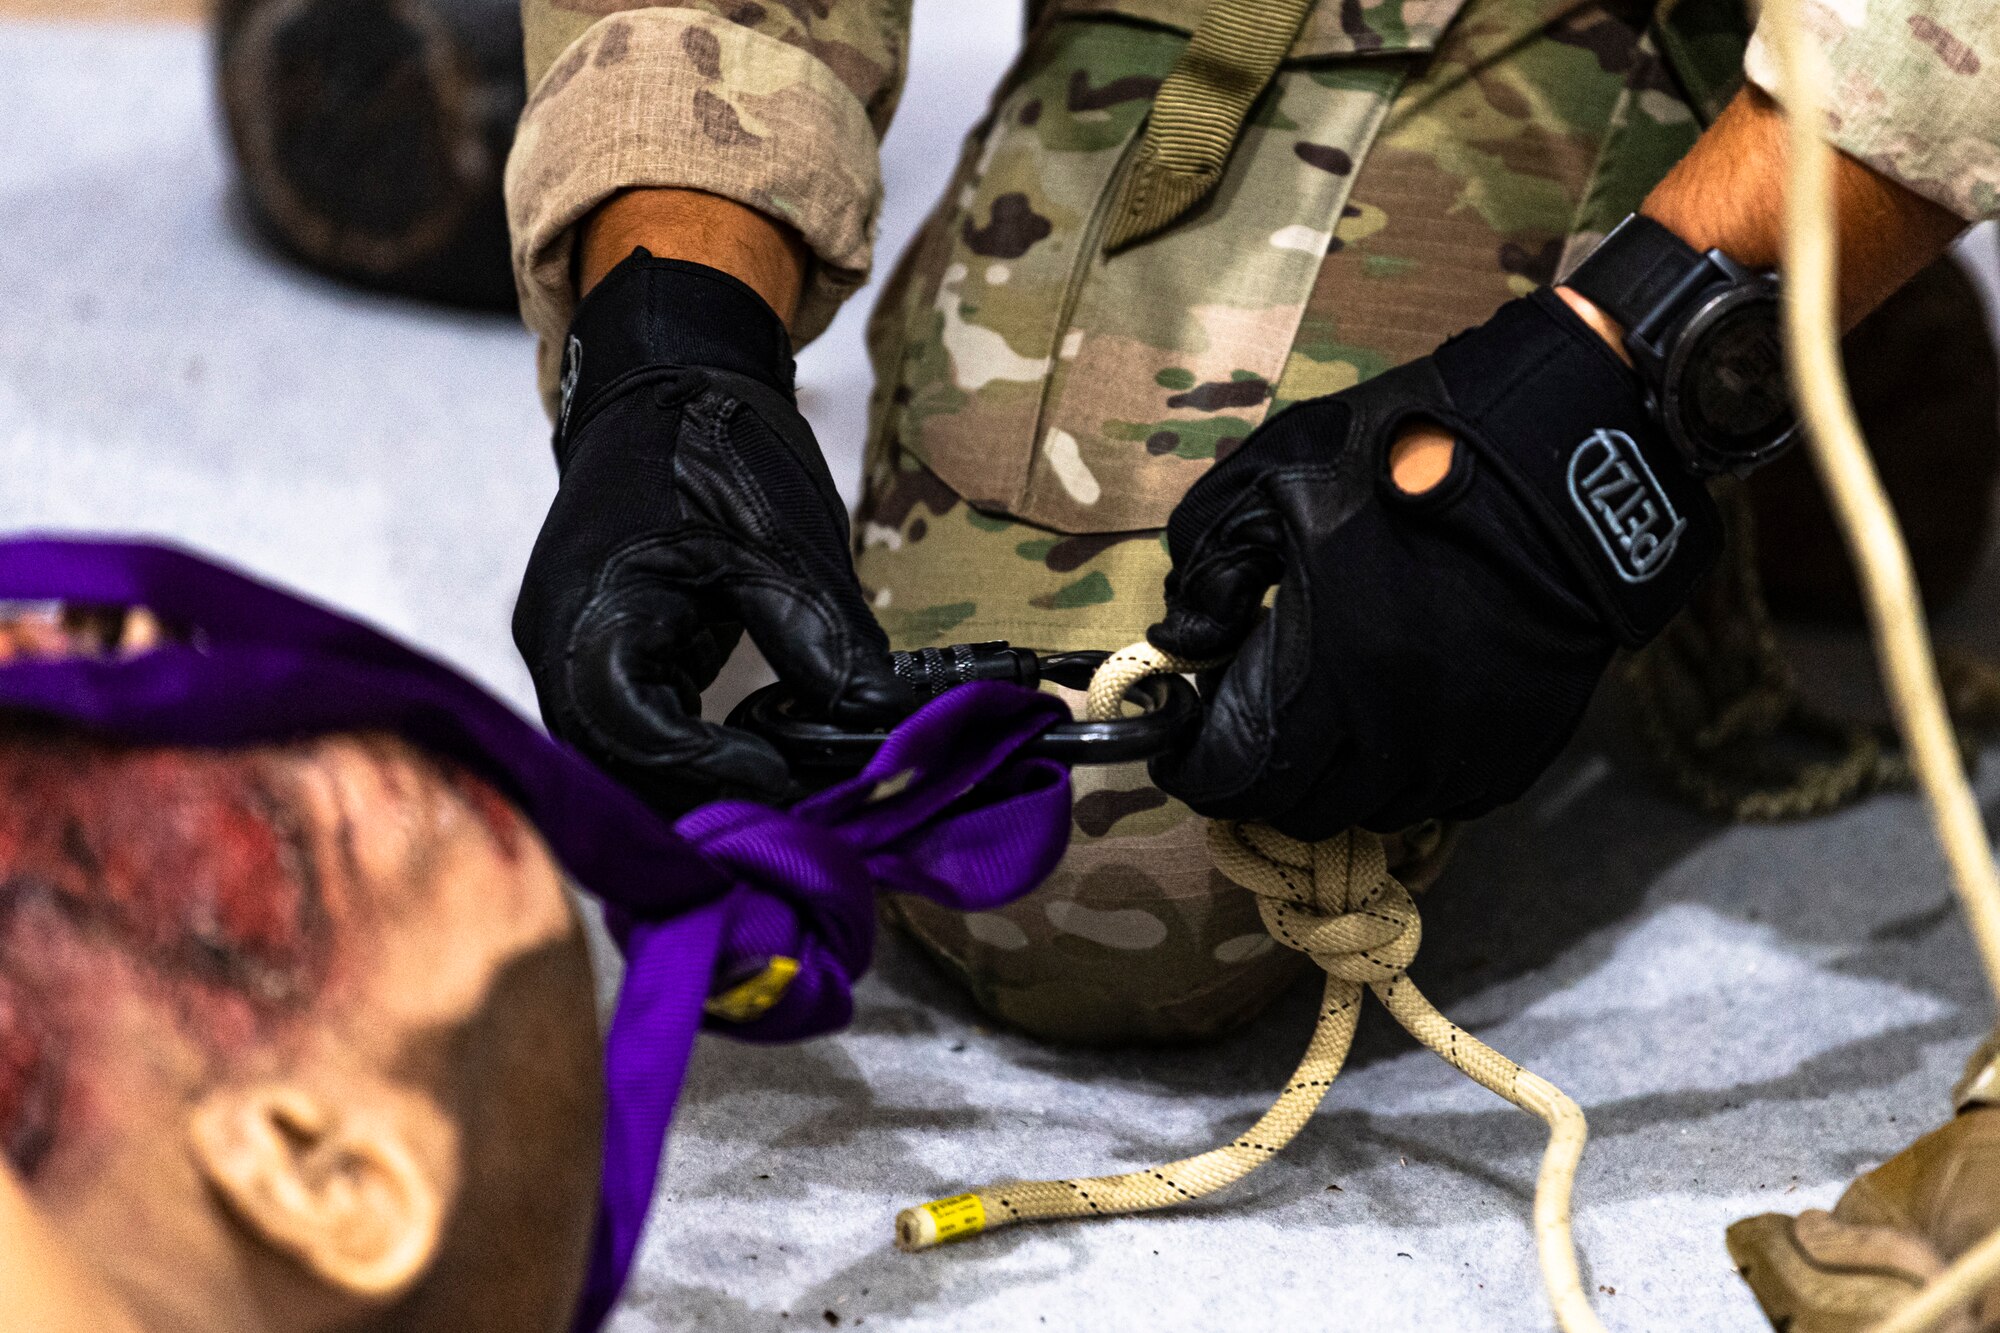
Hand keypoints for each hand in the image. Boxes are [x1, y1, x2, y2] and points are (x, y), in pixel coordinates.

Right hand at [514, 252, 908, 814]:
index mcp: (592, 608)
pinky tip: (760, 756)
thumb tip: (879, 724)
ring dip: (700, 783)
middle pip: (617, 764)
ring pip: (623, 759)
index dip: (707, 766)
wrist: (664, 382)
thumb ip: (825, 639)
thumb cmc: (712, 444)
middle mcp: (560, 645)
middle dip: (707, 793)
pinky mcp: (600, 658)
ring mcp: (572, 655)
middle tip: (801, 804)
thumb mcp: (783, 542)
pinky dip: (693, 755)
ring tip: (791, 786)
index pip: (628, 727)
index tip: (786, 777)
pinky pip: (635, 731)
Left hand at [1149, 289, 1723, 838]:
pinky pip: (1443, 801)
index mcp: (1324, 674)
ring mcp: (1462, 753)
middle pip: (1299, 809)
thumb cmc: (1409, 459)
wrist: (1567, 458)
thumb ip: (1208, 563)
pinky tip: (1394, 724)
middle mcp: (1392, 736)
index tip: (1184, 740)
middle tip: (1252, 731)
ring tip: (1324, 725)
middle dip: (1260, 778)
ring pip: (1372, 813)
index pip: (1234, 778)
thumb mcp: (1275, 477)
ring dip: (1335, 783)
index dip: (1197, 766)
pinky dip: (1406, 778)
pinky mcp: (1517, 751)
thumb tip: (1181, 640)